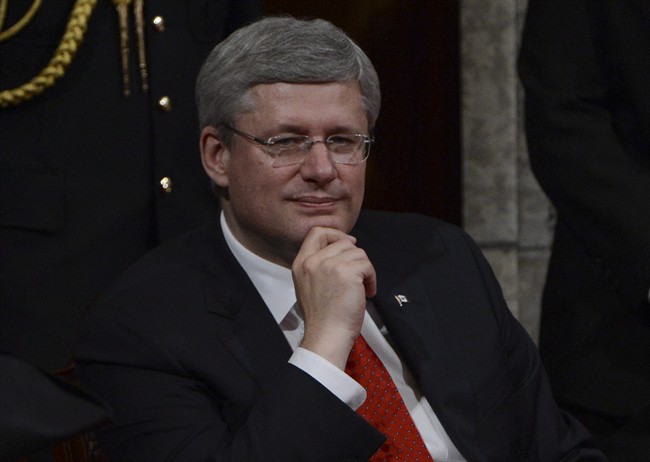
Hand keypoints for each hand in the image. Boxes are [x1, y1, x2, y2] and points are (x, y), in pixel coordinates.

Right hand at [292, 227, 376, 368]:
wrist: (326, 336)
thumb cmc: (322, 318)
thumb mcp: (308, 286)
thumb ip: (318, 266)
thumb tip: (342, 250)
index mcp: (301, 263)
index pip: (316, 232)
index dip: (335, 234)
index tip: (348, 244)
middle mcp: (313, 261)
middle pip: (343, 242)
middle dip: (355, 258)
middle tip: (359, 276)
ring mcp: (329, 265)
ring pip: (358, 253)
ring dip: (365, 270)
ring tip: (362, 288)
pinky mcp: (347, 272)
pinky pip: (367, 265)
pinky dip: (372, 279)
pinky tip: (367, 292)